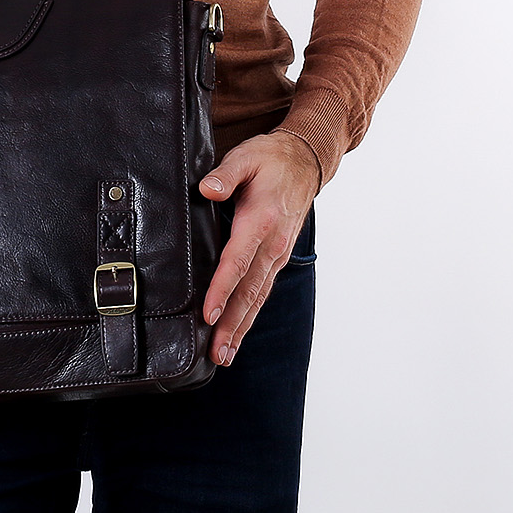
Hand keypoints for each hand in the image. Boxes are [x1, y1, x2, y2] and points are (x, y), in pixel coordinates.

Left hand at [198, 130, 321, 365]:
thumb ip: (225, 174)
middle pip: (249, 291)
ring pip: (257, 297)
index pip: (237, 262)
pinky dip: (250, 315)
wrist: (305, 161)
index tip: (208, 315)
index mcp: (261, 221)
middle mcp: (272, 244)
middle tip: (216, 353)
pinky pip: (262, 291)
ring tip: (224, 354)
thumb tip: (207, 189)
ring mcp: (277, 254)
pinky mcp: (277, 258)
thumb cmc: (270, 160)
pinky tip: (237, 332)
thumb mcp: (245, 157)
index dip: (222, 290)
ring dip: (241, 327)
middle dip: (232, 325)